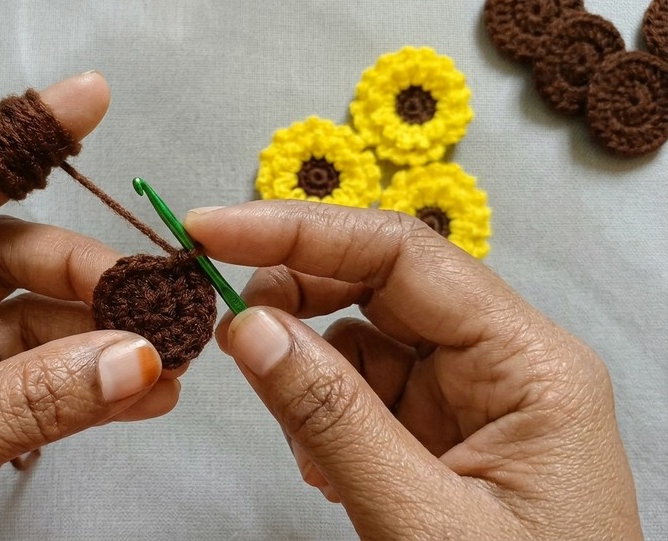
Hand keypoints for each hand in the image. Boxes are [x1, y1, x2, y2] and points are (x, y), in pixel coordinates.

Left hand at [0, 73, 183, 540]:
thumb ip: (20, 400)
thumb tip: (127, 356)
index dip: (20, 148)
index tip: (84, 106)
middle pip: (14, 263)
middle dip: (87, 273)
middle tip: (148, 290)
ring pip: (42, 329)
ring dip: (107, 337)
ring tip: (166, 345)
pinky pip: (51, 389)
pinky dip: (100, 390)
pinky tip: (143, 392)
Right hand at [186, 201, 642, 539]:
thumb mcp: (420, 521)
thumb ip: (332, 420)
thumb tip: (249, 328)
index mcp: (529, 362)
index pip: (402, 253)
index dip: (299, 231)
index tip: (213, 230)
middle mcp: (505, 363)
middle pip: (381, 284)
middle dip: (297, 296)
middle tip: (227, 323)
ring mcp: (473, 399)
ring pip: (364, 340)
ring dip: (309, 373)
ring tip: (302, 445)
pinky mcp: (443, 435)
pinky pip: (366, 394)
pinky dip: (324, 417)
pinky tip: (324, 468)